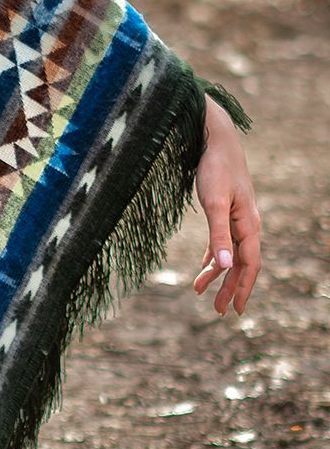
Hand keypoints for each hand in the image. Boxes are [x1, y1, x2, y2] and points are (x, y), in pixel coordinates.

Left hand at [192, 95, 261, 316]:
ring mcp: (237, 217)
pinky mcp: (225, 209)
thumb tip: (223, 266)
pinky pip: (222, 240)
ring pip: (230, 253)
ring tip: (200, 291)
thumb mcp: (213, 203)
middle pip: (240, 264)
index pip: (249, 265)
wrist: (215, 138)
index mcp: (248, 225)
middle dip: (229, 287)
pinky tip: (204, 266)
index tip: (235, 310)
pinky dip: (213, 255)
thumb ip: (218, 235)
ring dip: (217, 273)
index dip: (243, 288)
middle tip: (217, 310)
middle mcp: (247, 223)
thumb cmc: (214, 168)